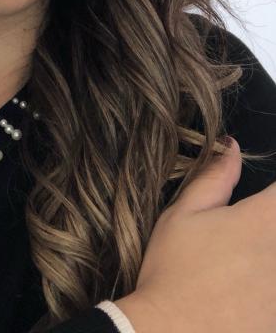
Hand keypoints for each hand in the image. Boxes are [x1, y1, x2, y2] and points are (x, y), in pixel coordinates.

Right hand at [114, 137, 275, 332]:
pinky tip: (250, 291)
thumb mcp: (183, 215)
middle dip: (268, 224)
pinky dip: (268, 288)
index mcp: (261, 222)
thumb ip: (214, 178)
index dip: (274, 192)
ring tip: (241, 263)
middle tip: (243, 238)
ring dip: (267, 255)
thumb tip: (232, 147)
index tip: (264, 201)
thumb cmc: (173, 271)